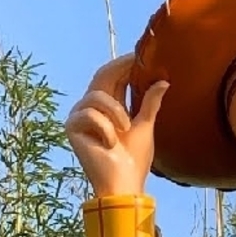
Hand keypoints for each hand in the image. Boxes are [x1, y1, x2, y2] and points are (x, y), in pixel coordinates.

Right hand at [65, 53, 168, 196]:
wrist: (122, 182)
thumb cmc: (134, 158)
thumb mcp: (145, 125)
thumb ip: (151, 103)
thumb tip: (164, 81)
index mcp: (110, 107)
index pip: (114, 77)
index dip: (124, 64)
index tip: (140, 54)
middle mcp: (93, 108)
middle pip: (101, 77)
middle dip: (119, 70)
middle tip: (135, 63)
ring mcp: (80, 117)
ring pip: (96, 96)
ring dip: (116, 111)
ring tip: (126, 128)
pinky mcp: (71, 128)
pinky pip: (89, 115)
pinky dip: (105, 128)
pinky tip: (110, 143)